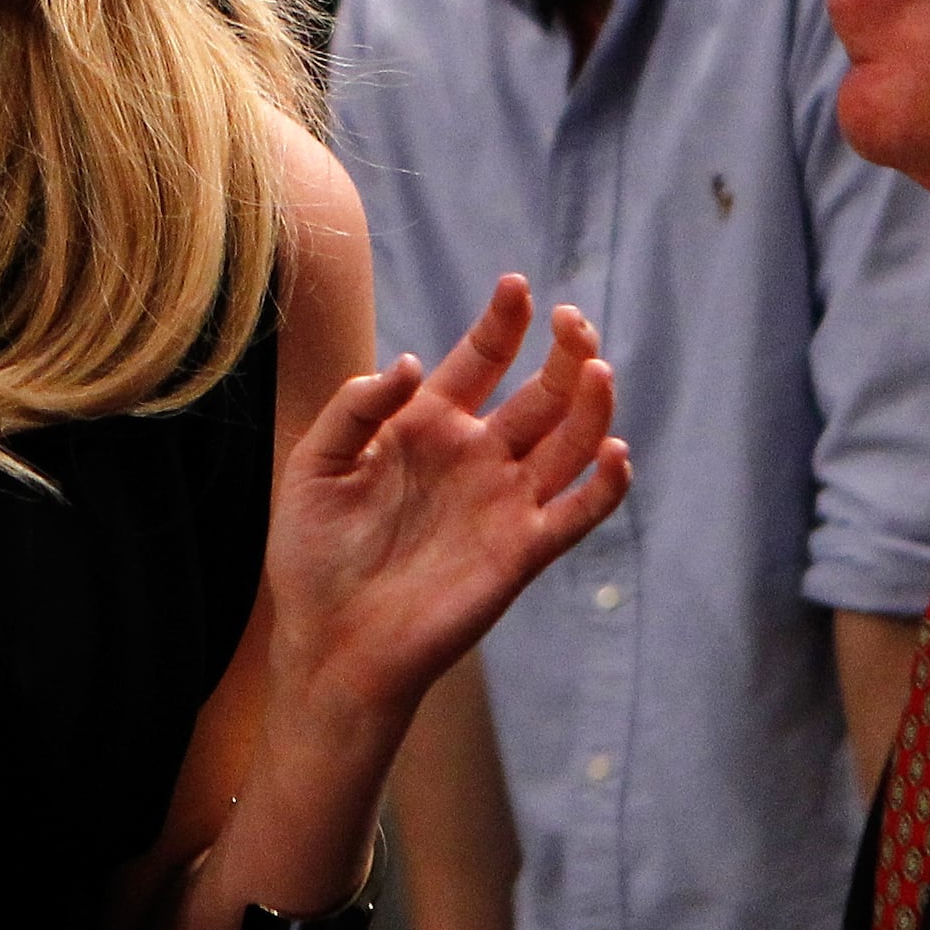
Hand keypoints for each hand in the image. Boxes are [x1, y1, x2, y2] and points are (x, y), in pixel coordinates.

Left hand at [264, 278, 628, 718]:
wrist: (330, 642)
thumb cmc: (314, 554)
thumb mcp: (315, 465)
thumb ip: (356, 408)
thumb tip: (411, 362)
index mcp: (427, 426)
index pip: (479, 360)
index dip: (502, 323)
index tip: (517, 287)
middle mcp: (475, 456)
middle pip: (539, 392)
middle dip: (565, 353)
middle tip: (573, 322)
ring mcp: (503, 502)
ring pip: (570, 442)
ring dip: (591, 406)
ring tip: (597, 369)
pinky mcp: (522, 550)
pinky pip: (578, 512)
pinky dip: (606, 484)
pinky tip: (615, 453)